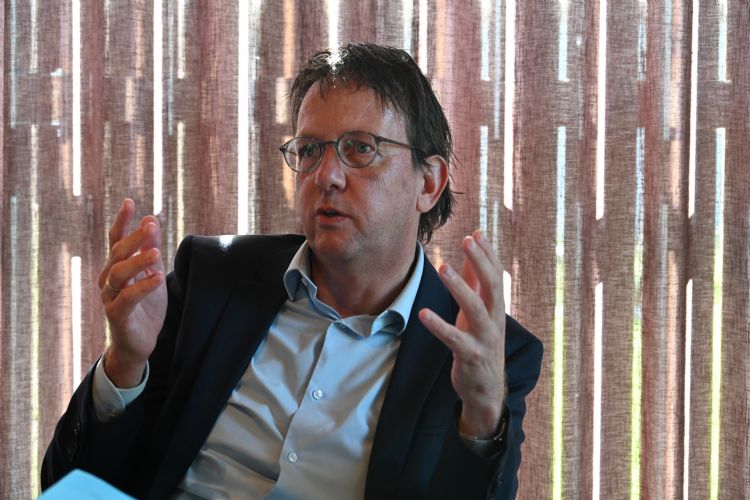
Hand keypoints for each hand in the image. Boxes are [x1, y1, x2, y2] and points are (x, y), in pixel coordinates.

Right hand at [97, 199, 167, 387]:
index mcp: (116, 267)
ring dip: (138, 261)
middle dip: (134, 238)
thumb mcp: (152, 274)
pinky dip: (143, 286)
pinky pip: (128, 298)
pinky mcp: (117, 315)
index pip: (116, 240)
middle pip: (118, 253)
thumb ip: (150, 249)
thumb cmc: (145, 307)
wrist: (139, 342)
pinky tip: (157, 277)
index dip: (122, 221)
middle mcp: (108, 280)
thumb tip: (151, 220)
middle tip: (150, 225)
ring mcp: (110, 297)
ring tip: (156, 253)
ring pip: (119, 274)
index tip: (130, 202)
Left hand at [418, 230, 506, 437]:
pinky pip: (454, 340)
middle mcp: (495, 320)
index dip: (488, 254)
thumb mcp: (479, 313)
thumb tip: (473, 252)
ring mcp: (485, 339)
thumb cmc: (480, 344)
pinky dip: (439, 326)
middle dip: (481, 262)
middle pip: (493, 286)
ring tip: (442, 268)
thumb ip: (475, 283)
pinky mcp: (471, 357)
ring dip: (459, 288)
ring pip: (476, 309)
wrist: (487, 390)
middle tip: (467, 240)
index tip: (476, 232)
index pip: (496, 275)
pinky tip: (423, 313)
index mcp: (496, 308)